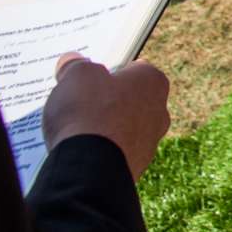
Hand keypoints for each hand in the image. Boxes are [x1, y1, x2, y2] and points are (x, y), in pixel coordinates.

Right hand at [42, 54, 170, 179]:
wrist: (90, 170)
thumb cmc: (89, 114)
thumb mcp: (76, 77)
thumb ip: (76, 66)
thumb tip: (72, 62)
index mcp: (153, 81)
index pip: (133, 68)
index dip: (107, 71)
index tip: (87, 77)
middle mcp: (159, 110)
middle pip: (128, 99)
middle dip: (105, 101)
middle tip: (76, 103)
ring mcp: (149, 142)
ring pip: (122, 128)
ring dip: (101, 128)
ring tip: (72, 130)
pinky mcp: (135, 166)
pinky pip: (114, 153)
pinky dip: (98, 152)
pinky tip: (78, 152)